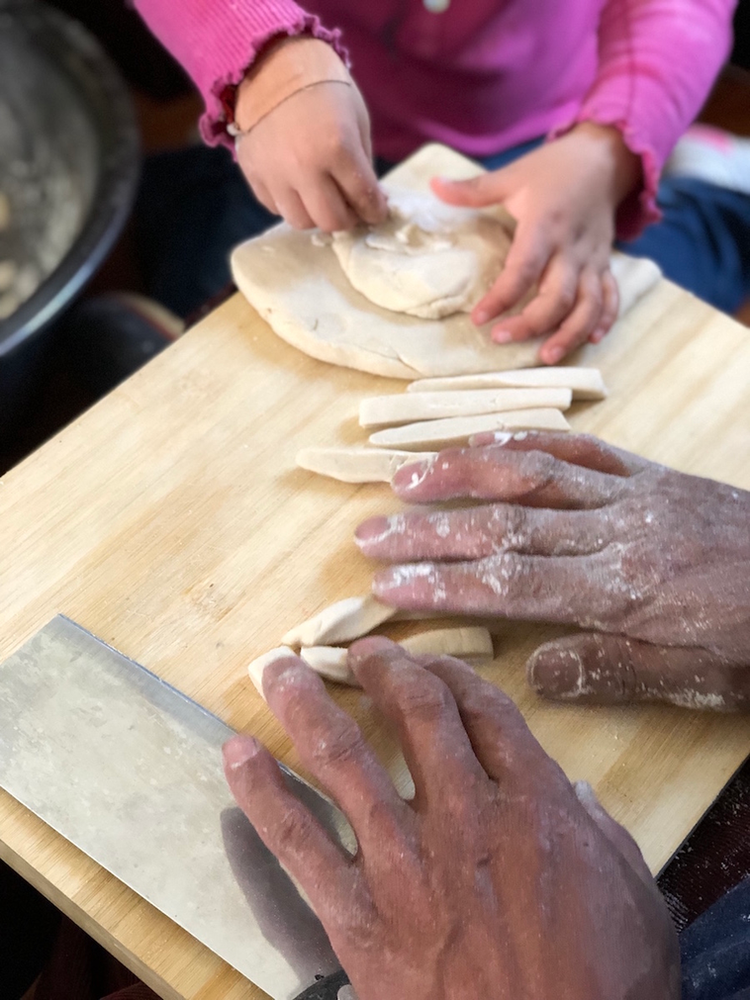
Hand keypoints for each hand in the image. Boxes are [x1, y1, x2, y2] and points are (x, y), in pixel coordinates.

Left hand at [223, 639, 678, 999]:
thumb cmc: (604, 988)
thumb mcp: (634, 899)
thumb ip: (601, 833)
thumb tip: (569, 792)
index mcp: (534, 807)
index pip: (484, 712)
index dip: (452, 677)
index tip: (431, 667)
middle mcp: (463, 818)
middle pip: (414, 715)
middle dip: (383, 672)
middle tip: (360, 654)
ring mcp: (404, 865)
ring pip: (342, 759)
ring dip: (305, 706)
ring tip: (278, 671)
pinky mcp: (359, 917)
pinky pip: (299, 843)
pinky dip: (262, 794)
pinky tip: (237, 756)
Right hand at [235, 37, 386, 231]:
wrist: (271, 65)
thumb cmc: (324, 88)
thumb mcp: (356, 120)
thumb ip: (363, 164)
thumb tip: (369, 201)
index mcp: (338, 148)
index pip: (363, 199)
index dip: (374, 211)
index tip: (376, 211)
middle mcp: (304, 166)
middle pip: (331, 222)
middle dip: (347, 219)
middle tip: (350, 208)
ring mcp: (275, 173)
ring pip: (300, 221)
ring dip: (316, 214)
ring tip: (322, 197)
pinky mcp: (253, 174)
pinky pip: (275, 207)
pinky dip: (290, 203)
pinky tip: (297, 185)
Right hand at [356, 433, 749, 709]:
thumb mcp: (691, 679)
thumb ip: (608, 671)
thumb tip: (532, 671)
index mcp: (621, 592)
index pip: (512, 584)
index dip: (442, 582)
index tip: (387, 583)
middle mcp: (614, 533)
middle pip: (505, 527)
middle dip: (430, 531)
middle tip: (367, 533)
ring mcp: (629, 494)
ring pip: (531, 476)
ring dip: (462, 473)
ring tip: (404, 477)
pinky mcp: (648, 473)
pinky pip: (579, 449)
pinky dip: (526, 440)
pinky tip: (483, 439)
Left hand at [432, 124, 639, 363]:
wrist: (604, 157)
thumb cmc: (552, 170)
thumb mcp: (512, 176)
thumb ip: (473, 189)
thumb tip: (433, 186)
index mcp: (546, 225)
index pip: (523, 268)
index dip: (501, 297)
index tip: (479, 318)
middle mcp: (572, 247)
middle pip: (558, 296)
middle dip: (532, 323)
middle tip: (501, 340)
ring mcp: (593, 259)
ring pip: (589, 304)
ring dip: (570, 333)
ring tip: (546, 357)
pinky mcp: (606, 264)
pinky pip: (611, 296)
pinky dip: (604, 320)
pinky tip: (591, 341)